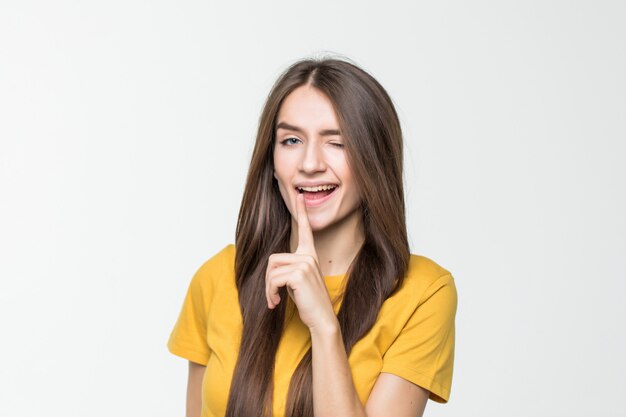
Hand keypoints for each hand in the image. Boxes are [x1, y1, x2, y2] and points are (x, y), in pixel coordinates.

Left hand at [265, 193, 337, 331]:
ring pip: (271, 270)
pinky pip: (273, 279)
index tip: (300, 196)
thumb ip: (289, 269)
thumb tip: (273, 268)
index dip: (301, 212)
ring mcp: (305, 263)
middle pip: (273, 259)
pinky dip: (270, 293)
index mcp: (309, 255)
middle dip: (268, 281)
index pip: (304, 230)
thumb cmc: (309, 302)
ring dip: (268, 289)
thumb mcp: (297, 282)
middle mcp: (309, 256)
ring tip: (275, 300)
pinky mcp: (299, 273)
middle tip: (273, 296)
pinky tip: (277, 302)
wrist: (322, 319)